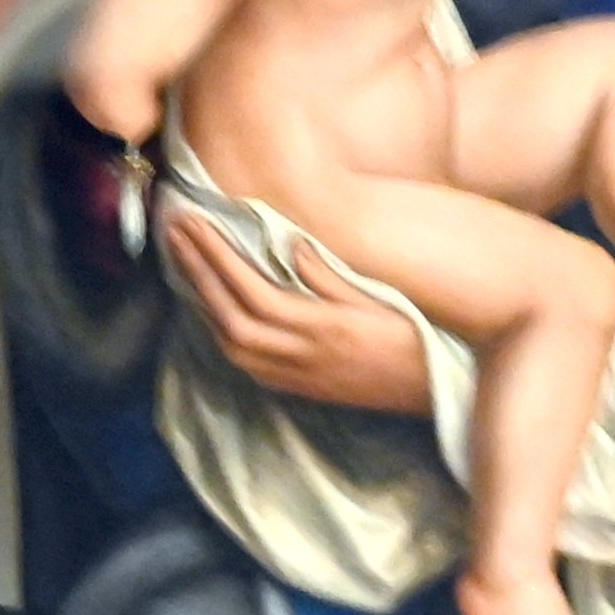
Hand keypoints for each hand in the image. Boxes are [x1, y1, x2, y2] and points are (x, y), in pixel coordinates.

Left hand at [158, 204, 433, 416]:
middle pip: (230, 316)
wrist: (439, 392)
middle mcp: (301, 357)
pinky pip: (246, 361)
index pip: (252, 290)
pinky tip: (216, 308)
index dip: (217, 256)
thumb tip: (289, 243)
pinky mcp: (300, 389)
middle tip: (174, 233)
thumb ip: (331, 276)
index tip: (194, 223)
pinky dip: (222, 329)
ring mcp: (297, 377)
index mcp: (322, 329)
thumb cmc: (419, 338)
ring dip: (204, 301)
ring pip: (231, 344)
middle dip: (197, 273)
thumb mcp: (381, 300)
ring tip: (188, 263)